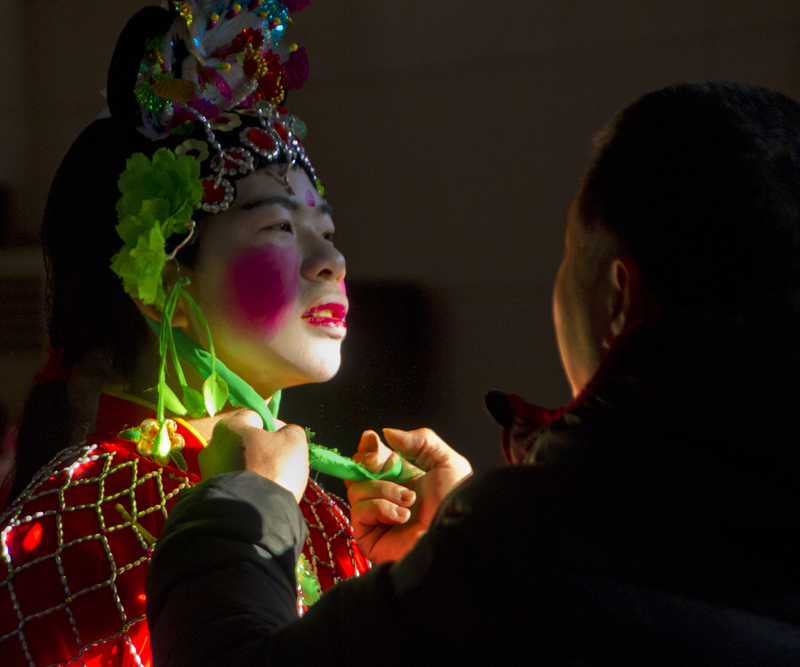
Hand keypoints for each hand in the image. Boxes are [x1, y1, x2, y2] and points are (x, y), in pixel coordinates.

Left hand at [198, 410, 308, 502]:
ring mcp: (207, 470)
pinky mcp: (207, 493)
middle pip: (242, 440)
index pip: (255, 415)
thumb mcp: (294, 442)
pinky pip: (231, 482)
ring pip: (235, 462)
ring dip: (250, 467)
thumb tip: (283, 433)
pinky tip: (256, 494)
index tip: (285, 441)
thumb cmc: (274, 469)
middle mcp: (212, 444)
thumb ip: (290, 430)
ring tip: (268, 482)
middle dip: (259, 448)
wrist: (252, 515)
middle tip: (278, 462)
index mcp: (230, 425)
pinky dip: (242, 485)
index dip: (273, 425)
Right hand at [346, 428, 471, 561]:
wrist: (455, 533)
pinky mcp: (368, 536)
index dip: (368, 446)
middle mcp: (387, 494)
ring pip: (357, 488)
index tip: (371, 438)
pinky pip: (359, 510)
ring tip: (409, 500)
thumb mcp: (446, 462)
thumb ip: (419, 441)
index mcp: (403, 477)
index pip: (374, 457)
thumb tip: (388, 433)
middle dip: (368, 461)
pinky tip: (402, 516)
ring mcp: (376, 516)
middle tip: (381, 464)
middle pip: (358, 470)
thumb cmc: (456, 501)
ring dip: (383, 489)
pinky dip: (381, 508)